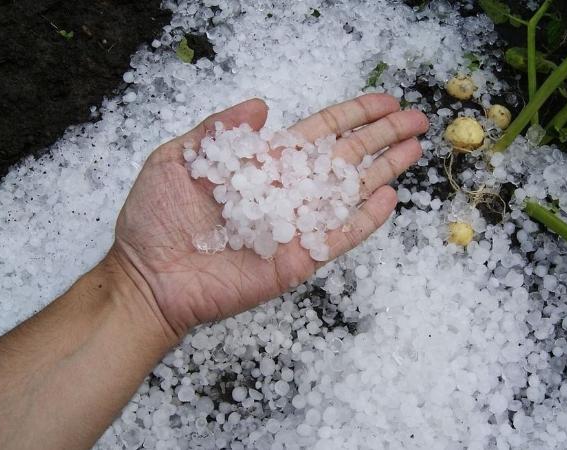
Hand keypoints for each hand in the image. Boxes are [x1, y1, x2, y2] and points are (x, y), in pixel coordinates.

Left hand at [109, 94, 427, 337]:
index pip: (320, 133)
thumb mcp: (178, 159)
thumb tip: (262, 103)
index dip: (353, 115)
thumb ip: (220, 130)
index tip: (385, 102)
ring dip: (384, 170)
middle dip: (382, 137)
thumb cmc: (155, 219)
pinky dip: (365, 220)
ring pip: (349, 192)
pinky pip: (338, 237)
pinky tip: (389, 199)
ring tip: (415, 149)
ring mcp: (295, 226)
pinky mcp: (298, 259)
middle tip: (418, 119)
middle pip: (346, 157)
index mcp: (264, 164)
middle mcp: (287, 191)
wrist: (147, 277)